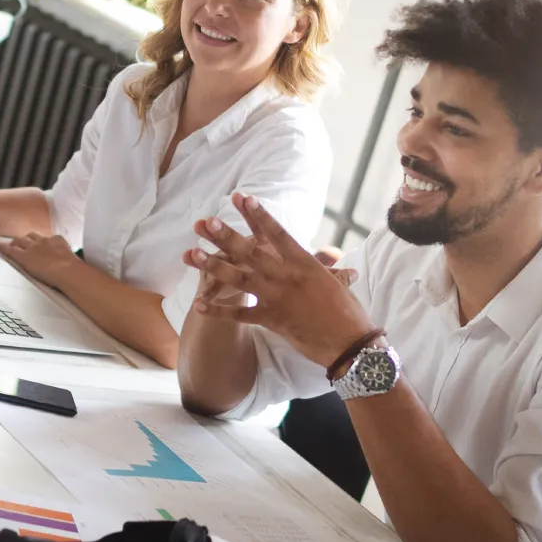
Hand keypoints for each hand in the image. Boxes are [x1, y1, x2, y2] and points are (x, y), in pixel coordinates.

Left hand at [0, 232, 82, 286]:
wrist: (67, 271)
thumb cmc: (74, 269)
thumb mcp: (75, 259)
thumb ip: (71, 259)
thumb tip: (76, 266)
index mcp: (57, 240)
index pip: (46, 237)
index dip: (41, 241)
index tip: (40, 243)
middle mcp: (44, 241)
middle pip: (31, 236)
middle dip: (26, 239)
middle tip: (22, 242)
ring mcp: (32, 248)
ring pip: (20, 241)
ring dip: (16, 243)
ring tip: (11, 245)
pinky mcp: (24, 257)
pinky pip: (11, 250)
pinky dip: (5, 249)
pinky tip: (1, 248)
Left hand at [186, 194, 375, 368]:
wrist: (349, 342)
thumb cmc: (348, 311)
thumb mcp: (338, 283)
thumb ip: (330, 268)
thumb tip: (335, 258)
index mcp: (304, 263)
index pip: (277, 233)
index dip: (258, 215)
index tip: (242, 198)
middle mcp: (286, 276)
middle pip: (251, 252)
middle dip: (226, 236)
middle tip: (205, 222)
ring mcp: (277, 298)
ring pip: (239, 278)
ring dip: (214, 266)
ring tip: (192, 254)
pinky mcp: (271, 320)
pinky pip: (239, 314)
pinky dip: (218, 310)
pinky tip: (198, 304)